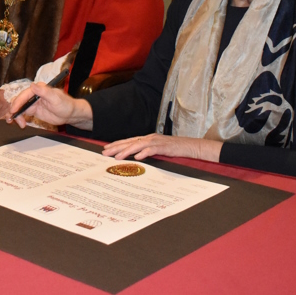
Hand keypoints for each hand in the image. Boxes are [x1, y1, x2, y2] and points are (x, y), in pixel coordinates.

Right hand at [6, 82, 92, 129]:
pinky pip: (23, 113)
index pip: (24, 94)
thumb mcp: (56, 98)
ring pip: (19, 108)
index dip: (18, 102)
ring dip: (15, 115)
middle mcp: (34, 94)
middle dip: (14, 110)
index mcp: (38, 89)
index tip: (14, 110)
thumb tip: (33, 85)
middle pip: (19, 101)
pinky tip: (21, 123)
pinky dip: (19, 118)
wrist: (70, 114)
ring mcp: (32, 102)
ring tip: (16, 122)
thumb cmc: (65, 104)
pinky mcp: (33, 110)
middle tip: (12, 119)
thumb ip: (44, 92)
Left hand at [101, 134, 222, 162]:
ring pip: (138, 145)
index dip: (117, 144)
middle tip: (105, 152)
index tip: (106, 149)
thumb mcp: (158, 150)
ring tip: (117, 157)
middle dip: (116, 147)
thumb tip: (134, 158)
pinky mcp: (164, 147)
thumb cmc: (174, 149)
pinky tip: (137, 158)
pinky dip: (144, 153)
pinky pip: (152, 149)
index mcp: (147, 138)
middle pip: (130, 142)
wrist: (191, 146)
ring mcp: (157, 141)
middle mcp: (150, 138)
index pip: (129, 141)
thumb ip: (147, 151)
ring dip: (126, 151)